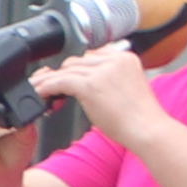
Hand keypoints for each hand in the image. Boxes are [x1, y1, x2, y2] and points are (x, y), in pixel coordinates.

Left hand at [35, 38, 158, 140]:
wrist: (147, 129)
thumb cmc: (140, 116)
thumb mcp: (128, 88)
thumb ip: (110, 78)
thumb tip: (84, 81)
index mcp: (125, 58)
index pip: (92, 56)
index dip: (77, 69)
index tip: (66, 79)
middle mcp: (114, 60)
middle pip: (77, 61)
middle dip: (63, 74)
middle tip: (50, 87)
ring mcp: (102, 71)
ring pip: (66, 70)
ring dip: (50, 81)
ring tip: (39, 90)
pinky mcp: (90, 85)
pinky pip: (60, 81)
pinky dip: (47, 88)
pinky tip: (41, 95)